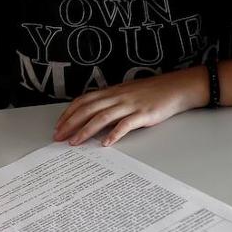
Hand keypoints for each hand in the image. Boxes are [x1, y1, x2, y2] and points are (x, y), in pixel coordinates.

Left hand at [52, 69, 207, 146]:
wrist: (174, 88)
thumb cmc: (149, 93)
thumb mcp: (124, 94)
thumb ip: (109, 103)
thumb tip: (92, 116)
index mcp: (111, 92)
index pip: (83, 101)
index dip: (68, 113)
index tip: (58, 126)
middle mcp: (116, 97)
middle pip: (87, 110)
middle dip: (70, 124)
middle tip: (58, 137)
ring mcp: (129, 105)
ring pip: (102, 117)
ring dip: (85, 130)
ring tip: (75, 142)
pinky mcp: (142, 115)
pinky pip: (125, 125)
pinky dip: (114, 134)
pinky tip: (106, 143)